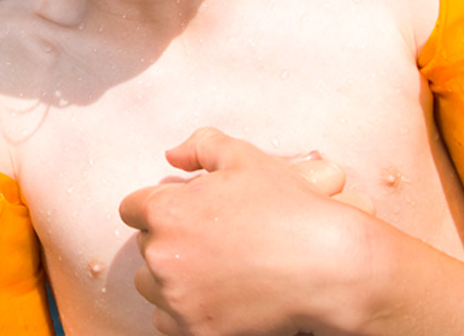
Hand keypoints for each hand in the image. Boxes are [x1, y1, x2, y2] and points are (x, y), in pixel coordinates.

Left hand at [118, 128, 378, 335]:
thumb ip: (201, 146)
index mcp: (166, 210)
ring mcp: (177, 298)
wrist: (331, 266)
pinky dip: (184, 311)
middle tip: (204, 240)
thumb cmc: (289, 208)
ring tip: (205, 270)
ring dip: (170, 278)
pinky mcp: (196, 331)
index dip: (157, 207)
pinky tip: (213, 297)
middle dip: (168, 240)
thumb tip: (173, 155)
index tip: (180, 213)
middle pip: (144, 247)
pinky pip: (167, 321)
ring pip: (151, 287)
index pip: (132, 209)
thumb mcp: (245, 159)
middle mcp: (162, 255)